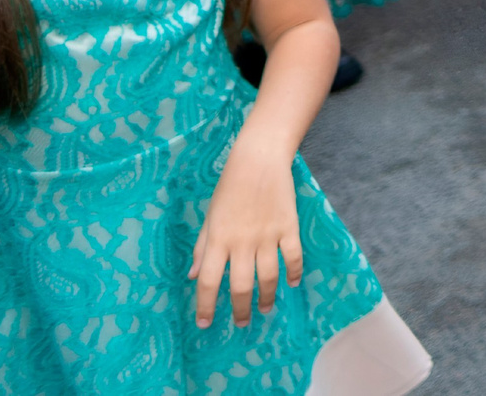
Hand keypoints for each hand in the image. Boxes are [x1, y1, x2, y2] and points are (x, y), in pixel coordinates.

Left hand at [192, 140, 303, 326]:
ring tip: (265, 308)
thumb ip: (202, 248)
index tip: (205, 324)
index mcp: (218, 240)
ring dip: (267, 297)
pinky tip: (292, 283)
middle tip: (242, 322)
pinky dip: (294, 272)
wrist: (259, 161)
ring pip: (268, 276)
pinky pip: (293, 257)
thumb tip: (192, 276)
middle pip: (240, 285)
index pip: (207, 281)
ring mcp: (267, 236)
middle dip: (240, 309)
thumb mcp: (209, 218)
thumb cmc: (229, 188)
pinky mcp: (289, 227)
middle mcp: (242, 242)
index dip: (205, 305)